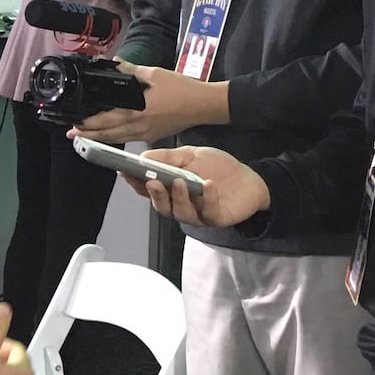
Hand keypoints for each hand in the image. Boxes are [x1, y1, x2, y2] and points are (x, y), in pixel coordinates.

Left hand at [70, 61, 228, 142]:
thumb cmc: (179, 88)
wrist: (202, 105)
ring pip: (116, 139)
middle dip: (88, 135)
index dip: (88, 125)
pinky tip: (109, 133)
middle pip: (107, 135)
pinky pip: (127, 139)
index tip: (74, 124)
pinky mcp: (152, 136)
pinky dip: (114, 137)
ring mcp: (145, 135)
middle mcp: (138, 128)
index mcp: (136, 113)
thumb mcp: (153, 74)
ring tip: (84, 136)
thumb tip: (113, 64)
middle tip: (71, 134)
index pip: (105, 122)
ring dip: (99, 138)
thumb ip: (131, 70)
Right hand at [132, 146, 269, 227]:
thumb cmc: (218, 168)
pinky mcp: (215, 219)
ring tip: (179, 182)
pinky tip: (208, 185)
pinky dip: (207, 198)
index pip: (148, 189)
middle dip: (155, 195)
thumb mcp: (190, 155)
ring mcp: (198, 214)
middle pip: (162, 206)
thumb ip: (167, 158)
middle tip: (151, 182)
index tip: (126, 172)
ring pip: (181, 213)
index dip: (135, 183)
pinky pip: (208, 213)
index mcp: (170, 190)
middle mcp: (180, 205)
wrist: (249, 179)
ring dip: (178, 198)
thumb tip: (143, 157)